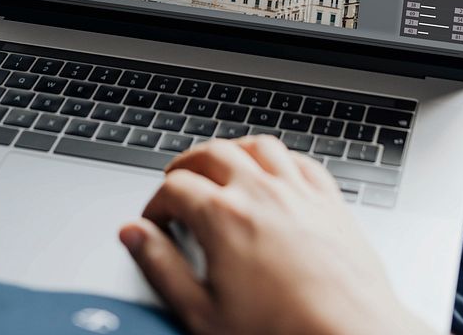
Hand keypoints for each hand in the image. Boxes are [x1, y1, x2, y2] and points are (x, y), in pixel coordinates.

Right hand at [120, 136, 434, 334]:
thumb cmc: (284, 332)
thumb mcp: (203, 313)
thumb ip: (162, 268)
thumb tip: (134, 235)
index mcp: (224, 216)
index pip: (175, 187)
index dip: (156, 202)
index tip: (154, 220)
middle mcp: (260, 191)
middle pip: (212, 152)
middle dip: (187, 165)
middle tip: (176, 182)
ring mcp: (297, 190)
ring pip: (257, 146)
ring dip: (232, 150)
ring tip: (220, 165)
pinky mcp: (328, 199)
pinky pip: (299, 160)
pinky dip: (278, 158)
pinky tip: (274, 171)